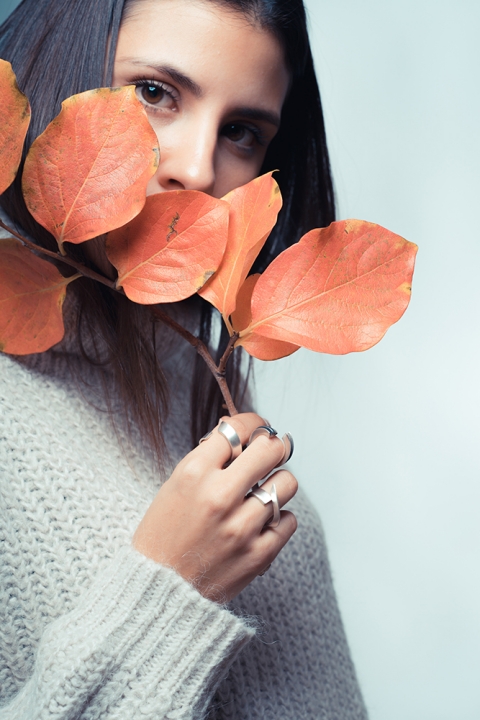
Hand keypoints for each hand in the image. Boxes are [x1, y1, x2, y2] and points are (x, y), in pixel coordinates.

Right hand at [133, 412, 297, 600]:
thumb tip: (246, 435)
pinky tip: (262, 522)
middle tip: (271, 453)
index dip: (252, 423)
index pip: (238, 428)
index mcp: (193, 473)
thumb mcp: (175, 486)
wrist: (157, 592)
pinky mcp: (258, 554)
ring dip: (278, 483)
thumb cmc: (164, 534)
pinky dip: (279, 518)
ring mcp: (241, 526)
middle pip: (271, 449)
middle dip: (274, 446)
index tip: (257, 428)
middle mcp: (219, 495)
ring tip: (264, 492)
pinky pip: (289, 520)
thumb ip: (210, 460)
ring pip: (287, 483)